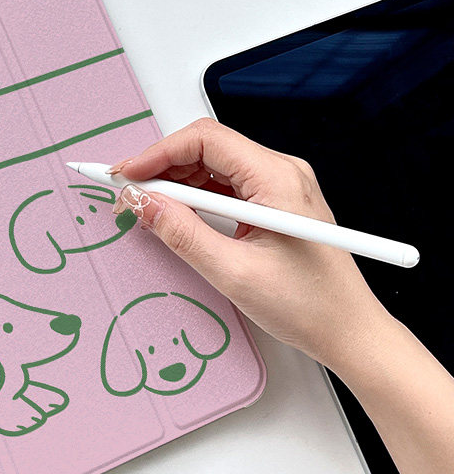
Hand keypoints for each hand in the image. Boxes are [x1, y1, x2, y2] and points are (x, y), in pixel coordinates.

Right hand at [110, 118, 386, 370]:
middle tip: (127, 193)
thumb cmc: (310, 306)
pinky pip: (225, 185)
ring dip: (175, 182)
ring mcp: (279, 185)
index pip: (205, 141)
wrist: (349, 332)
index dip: (157, 153)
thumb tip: (142, 203)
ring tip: (145, 206)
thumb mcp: (234, 273)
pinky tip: (175, 214)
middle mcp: (281, 172)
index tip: (125, 174)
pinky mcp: (273, 202)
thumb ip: (182, 234)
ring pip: (212, 165)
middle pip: (207, 148)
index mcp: (278, 179)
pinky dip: (194, 196)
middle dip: (161, 167)